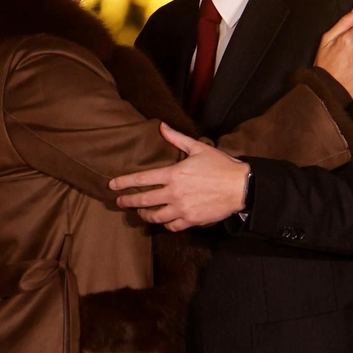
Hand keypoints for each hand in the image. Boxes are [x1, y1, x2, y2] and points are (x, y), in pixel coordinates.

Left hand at [109, 124, 249, 230]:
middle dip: (128, 202)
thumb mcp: (198, 148)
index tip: (112, 185)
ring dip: (145, 215)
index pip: (142, 179)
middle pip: (143, 201)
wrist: (241, 187)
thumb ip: (177, 138)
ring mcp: (182, 209)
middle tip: (119, 202)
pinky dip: (165, 224)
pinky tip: (163, 220)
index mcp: (174, 174)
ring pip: (156, 216)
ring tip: (140, 213)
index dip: (124, 183)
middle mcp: (174, 193)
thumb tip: (161, 126)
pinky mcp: (192, 220)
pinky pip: (172, 226)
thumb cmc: (221, 165)